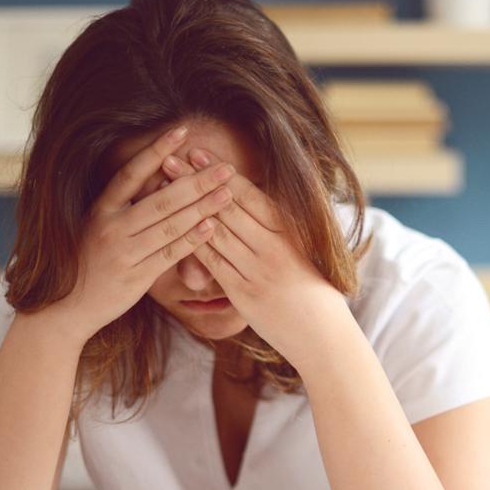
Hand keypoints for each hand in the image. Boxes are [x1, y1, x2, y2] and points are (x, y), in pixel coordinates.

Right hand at [42, 126, 237, 344]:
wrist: (66, 308)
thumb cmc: (88, 264)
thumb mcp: (98, 228)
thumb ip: (126, 207)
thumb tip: (162, 180)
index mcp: (99, 209)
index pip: (131, 173)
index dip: (156, 150)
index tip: (182, 131)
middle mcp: (110, 227)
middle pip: (160, 198)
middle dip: (196, 181)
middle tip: (225, 167)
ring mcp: (122, 252)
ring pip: (169, 225)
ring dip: (202, 207)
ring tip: (227, 192)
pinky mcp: (134, 277)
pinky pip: (169, 254)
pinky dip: (192, 240)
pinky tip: (211, 226)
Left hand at [162, 149, 352, 367]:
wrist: (324, 336)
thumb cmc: (316, 292)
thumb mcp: (307, 251)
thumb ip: (282, 228)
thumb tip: (258, 200)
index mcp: (291, 232)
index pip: (250, 195)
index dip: (221, 172)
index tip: (199, 152)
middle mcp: (274, 247)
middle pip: (227, 207)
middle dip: (196, 180)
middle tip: (170, 157)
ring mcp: (258, 271)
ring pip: (216, 231)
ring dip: (187, 206)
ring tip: (166, 186)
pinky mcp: (244, 294)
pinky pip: (213, 263)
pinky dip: (193, 242)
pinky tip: (173, 227)